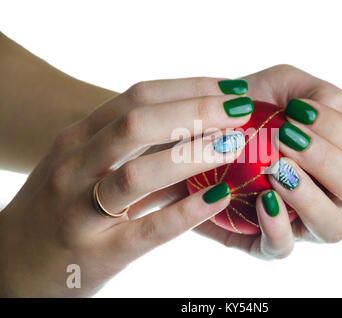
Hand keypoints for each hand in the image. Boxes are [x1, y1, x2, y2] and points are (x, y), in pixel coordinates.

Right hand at [0, 78, 252, 295]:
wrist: (13, 263)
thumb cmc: (58, 206)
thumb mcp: (81, 163)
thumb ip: (125, 145)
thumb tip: (188, 126)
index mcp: (77, 139)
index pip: (137, 97)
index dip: (188, 88)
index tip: (228, 87)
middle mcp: (75, 167)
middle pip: (138, 124)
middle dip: (196, 112)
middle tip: (241, 110)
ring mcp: (82, 211)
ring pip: (139, 173)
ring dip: (194, 154)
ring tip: (236, 145)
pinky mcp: (100, 253)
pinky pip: (148, 229)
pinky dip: (187, 211)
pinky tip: (220, 197)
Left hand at [194, 65, 341, 258]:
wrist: (200, 134)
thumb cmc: (248, 109)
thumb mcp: (282, 84)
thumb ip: (318, 90)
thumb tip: (337, 111)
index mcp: (341, 156)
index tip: (296, 111)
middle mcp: (330, 192)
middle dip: (329, 162)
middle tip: (286, 139)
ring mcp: (301, 220)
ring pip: (334, 229)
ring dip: (310, 197)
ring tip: (275, 170)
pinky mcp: (265, 240)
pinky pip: (283, 249)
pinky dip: (277, 226)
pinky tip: (261, 198)